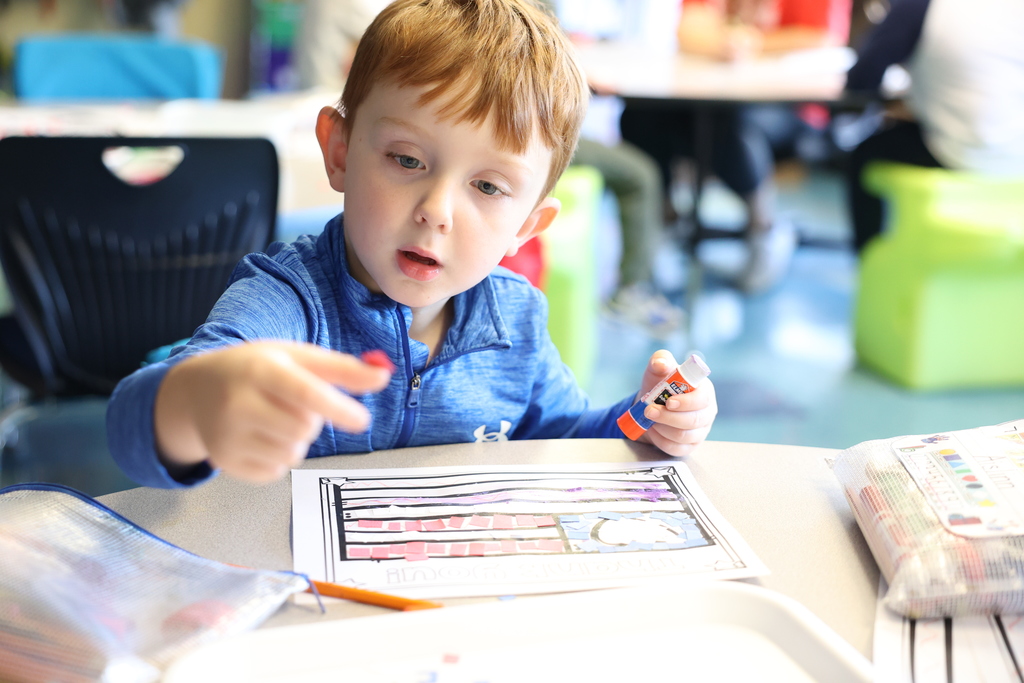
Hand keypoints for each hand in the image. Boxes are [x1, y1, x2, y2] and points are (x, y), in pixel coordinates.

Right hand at [154, 341, 391, 482]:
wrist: (195, 390)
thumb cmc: (256, 368)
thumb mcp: (295, 357)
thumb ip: (341, 368)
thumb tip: (384, 376)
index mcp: (258, 370)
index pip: (304, 393)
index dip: (337, 408)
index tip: (362, 421)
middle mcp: (237, 404)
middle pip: (304, 429)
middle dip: (312, 420)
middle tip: (293, 405)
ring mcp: (227, 437)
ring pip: (292, 454)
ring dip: (297, 441)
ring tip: (276, 419)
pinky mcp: (225, 463)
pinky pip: (276, 472)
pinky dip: (280, 458)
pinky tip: (263, 437)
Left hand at [635, 350, 717, 456]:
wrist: (651, 405)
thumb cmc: (659, 385)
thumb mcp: (657, 370)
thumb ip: (660, 360)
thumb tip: (661, 364)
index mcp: (704, 391)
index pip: (702, 399)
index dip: (687, 402)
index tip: (668, 402)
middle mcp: (707, 411)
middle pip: (694, 420)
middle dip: (669, 417)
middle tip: (649, 411)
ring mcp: (701, 430)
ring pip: (685, 436)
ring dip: (663, 428)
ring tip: (650, 420)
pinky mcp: (690, 445)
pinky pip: (678, 449)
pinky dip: (662, 441)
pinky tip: (654, 431)